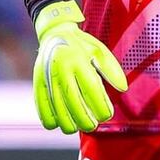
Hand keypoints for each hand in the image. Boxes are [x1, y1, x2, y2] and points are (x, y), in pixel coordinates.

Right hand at [32, 0, 128, 133]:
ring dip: (67, 122)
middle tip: (92, 126)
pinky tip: (58, 124)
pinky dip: (48, 118)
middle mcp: (61, 69)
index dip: (100, 106)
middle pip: (72, 102)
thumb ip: (112, 70)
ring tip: (78, 127)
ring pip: (56, 107)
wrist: (54, 33)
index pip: (91, 89)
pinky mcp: (37, 83)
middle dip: (84, 119)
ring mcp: (46, 77)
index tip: (107, 115)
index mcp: (78, 60)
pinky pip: (40, 105)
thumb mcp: (100, 51)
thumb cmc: (82, 45)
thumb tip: (123, 88)